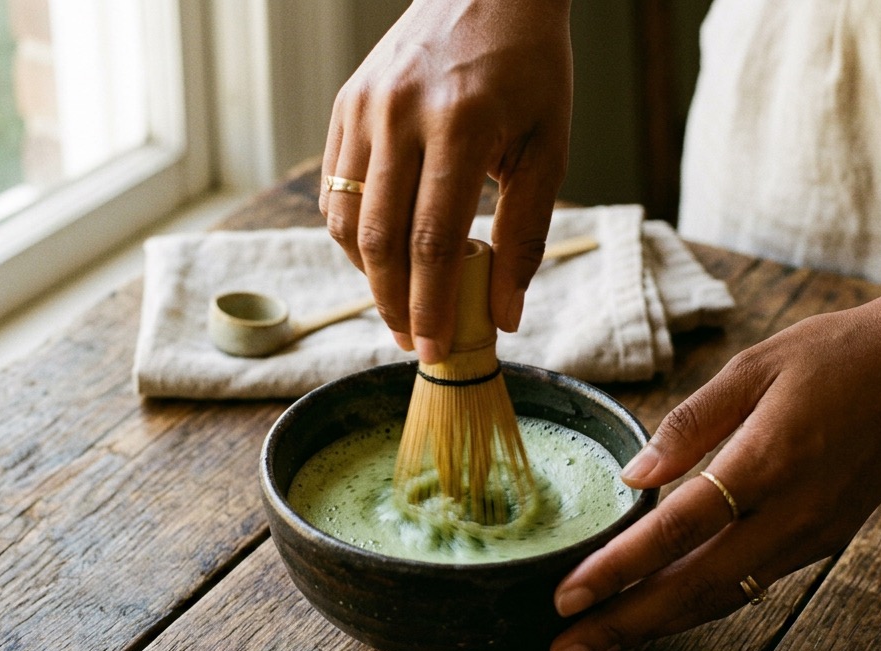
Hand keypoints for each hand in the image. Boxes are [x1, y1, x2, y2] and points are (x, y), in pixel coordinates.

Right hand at [320, 0, 572, 362]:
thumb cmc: (529, 70)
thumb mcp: (547, 148)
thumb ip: (525, 235)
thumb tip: (505, 316)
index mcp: (460, 124)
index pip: (431, 242)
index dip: (431, 306)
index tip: (437, 349)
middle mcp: (400, 115)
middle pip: (380, 239)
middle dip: (393, 303)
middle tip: (412, 340)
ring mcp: (364, 107)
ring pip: (346, 218)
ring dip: (368, 274)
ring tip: (398, 302)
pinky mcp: (345, 103)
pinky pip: (334, 187)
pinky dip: (353, 232)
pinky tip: (381, 253)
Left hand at [548, 297, 880, 650]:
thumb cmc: (834, 355)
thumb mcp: (753, 366)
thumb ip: (690, 424)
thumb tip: (633, 476)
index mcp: (768, 459)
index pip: (677, 530)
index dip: (617, 569)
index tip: (566, 597)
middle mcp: (793, 512)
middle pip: (695, 587)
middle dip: (624, 625)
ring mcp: (814, 535)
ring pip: (723, 597)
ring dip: (657, 626)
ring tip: (599, 644)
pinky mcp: (825, 542)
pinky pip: (751, 584)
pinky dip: (699, 604)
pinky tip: (658, 611)